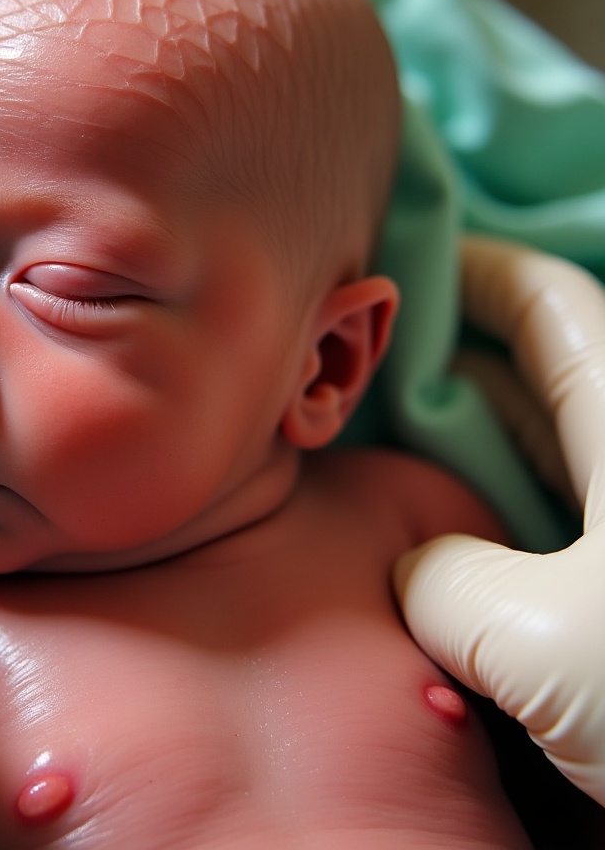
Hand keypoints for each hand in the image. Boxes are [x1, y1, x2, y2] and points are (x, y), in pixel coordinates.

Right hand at [394, 235, 604, 805]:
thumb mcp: (544, 641)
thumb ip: (444, 582)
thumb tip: (421, 574)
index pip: (546, 302)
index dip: (469, 270)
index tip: (396, 266)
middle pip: (530, 376)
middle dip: (439, 369)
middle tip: (355, 383)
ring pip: (540, 454)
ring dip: (461, 452)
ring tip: (378, 459)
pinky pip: (551, 526)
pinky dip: (493, 519)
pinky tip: (440, 545)